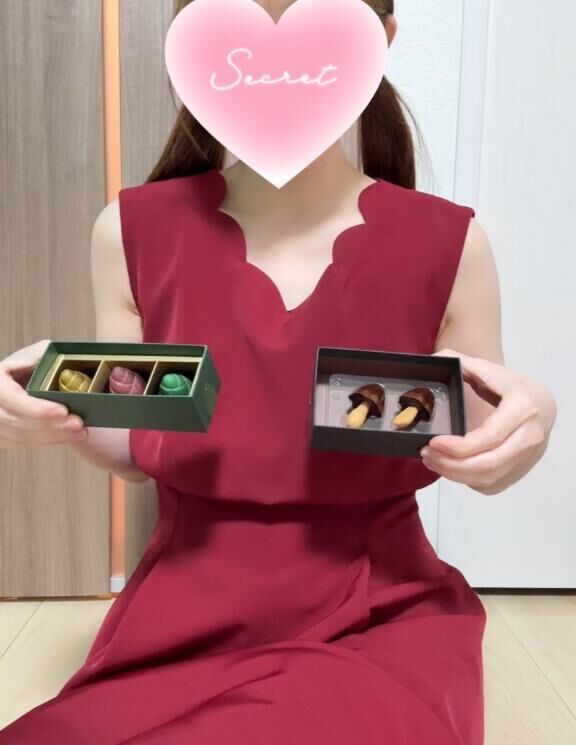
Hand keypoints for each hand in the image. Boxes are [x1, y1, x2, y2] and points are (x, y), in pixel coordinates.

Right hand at [0, 339, 87, 448]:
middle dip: (50, 426)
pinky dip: (47, 441)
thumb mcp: (38, 351)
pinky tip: (68, 437)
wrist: (25, 378)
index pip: (12, 398)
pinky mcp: (3, 435)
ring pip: (21, 436)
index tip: (63, 411)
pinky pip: (24, 443)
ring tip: (79, 431)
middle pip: (17, 422)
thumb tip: (58, 362)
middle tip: (77, 423)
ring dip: (53, 436)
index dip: (37, 408)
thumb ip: (44, 355)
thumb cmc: (32, 363)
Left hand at [420, 349, 556, 494]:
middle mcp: (530, 436)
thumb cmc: (511, 386)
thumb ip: (458, 360)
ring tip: (432, 460)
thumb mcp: (488, 369)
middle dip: (451, 464)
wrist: (541, 402)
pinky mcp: (522, 470)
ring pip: (489, 478)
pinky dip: (467, 480)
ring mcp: (528, 457)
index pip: (489, 436)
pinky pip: (492, 485)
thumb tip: (433, 361)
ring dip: (455, 474)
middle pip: (488, 464)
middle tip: (427, 454)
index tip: (434, 442)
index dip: (459, 446)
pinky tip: (450, 468)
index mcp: (521, 408)